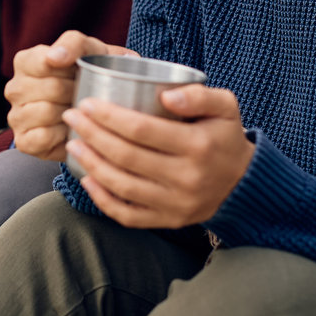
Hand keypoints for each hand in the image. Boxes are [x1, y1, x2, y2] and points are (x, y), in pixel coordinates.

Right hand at [6, 30, 135, 159]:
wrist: (98, 106)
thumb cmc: (90, 74)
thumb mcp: (89, 50)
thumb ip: (72, 44)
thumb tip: (54, 57)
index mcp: (25, 61)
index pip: (45, 62)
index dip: (71, 70)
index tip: (80, 72)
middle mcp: (14, 88)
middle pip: (51, 88)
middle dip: (76, 92)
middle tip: (85, 94)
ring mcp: (16, 116)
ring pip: (45, 112)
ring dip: (70, 114)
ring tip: (78, 111)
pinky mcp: (23, 141)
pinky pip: (41, 137)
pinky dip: (61, 135)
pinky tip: (69, 129)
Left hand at [62, 84, 252, 227]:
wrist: (243, 182)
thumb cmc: (225, 136)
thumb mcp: (225, 106)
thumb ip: (198, 94)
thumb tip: (165, 95)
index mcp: (198, 146)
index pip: (142, 130)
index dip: (109, 117)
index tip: (87, 104)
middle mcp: (186, 178)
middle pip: (127, 156)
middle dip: (92, 135)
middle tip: (72, 117)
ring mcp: (177, 204)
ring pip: (123, 186)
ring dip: (92, 165)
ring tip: (73, 144)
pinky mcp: (169, 221)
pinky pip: (129, 215)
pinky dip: (103, 200)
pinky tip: (87, 180)